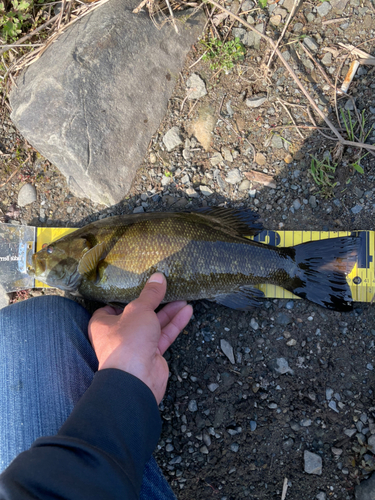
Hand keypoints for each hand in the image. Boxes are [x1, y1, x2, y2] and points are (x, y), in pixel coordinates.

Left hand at [88, 273, 192, 403]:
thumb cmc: (127, 340)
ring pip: (153, 324)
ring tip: (183, 297)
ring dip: (168, 312)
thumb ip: (150, 294)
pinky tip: (187, 311)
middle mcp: (118, 334)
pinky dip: (174, 324)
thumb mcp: (139, 309)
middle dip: (153, 302)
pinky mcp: (152, 354)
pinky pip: (164, 335)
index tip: (138, 284)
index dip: (125, 296)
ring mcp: (136, 345)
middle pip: (137, 314)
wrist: (136, 379)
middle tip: (166, 288)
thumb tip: (159, 276)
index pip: (112, 306)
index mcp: (104, 323)